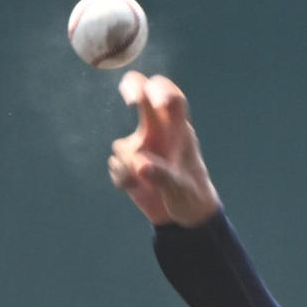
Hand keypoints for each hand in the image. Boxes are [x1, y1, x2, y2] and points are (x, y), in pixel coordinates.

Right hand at [108, 73, 221, 227]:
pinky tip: (136, 188)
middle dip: (133, 87)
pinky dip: (122, 179)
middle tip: (131, 97)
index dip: (161, 91)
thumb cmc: (191, 198)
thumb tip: (141, 166)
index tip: (151, 98)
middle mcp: (158, 131)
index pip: (173, 100)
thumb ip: (163, 176)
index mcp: (179, 132)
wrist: (184, 219)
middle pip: (142, 95)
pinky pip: (115, 165)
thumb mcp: (181, 190)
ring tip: (147, 186)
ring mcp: (142, 145)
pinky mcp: (128, 162)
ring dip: (128, 167)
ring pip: (122, 147)